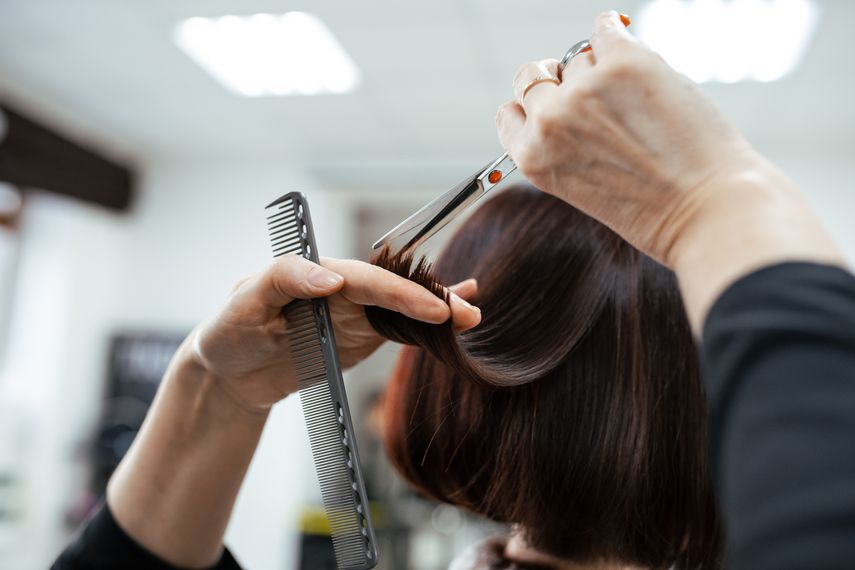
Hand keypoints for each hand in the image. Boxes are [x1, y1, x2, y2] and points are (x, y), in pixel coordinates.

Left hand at [191, 254, 479, 410]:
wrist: (231, 375)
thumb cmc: (229, 330)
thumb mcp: (243, 301)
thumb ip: (284, 278)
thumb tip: (332, 277)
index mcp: (317, 271)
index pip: (365, 278)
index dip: (399, 291)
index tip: (428, 305)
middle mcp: (341, 289)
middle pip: (393, 290)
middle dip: (431, 297)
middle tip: (465, 309)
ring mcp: (353, 314)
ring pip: (402, 309)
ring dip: (438, 311)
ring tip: (472, 315)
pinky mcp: (360, 339)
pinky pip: (397, 331)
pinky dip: (426, 327)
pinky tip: (454, 323)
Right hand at [496, 10, 760, 264]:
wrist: (706, 209)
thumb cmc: (653, 210)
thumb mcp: (583, 188)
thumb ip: (562, 146)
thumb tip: (567, 92)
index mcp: (532, 157)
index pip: (508, 113)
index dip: (532, 108)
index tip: (554, 107)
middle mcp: (549, 119)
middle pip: (532, 76)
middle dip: (556, 82)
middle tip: (588, 92)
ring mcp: (585, 88)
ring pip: (577, 57)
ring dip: (600, 69)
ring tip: (635, 101)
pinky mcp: (626, 62)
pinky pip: (605, 28)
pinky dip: (614, 33)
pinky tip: (630, 50)